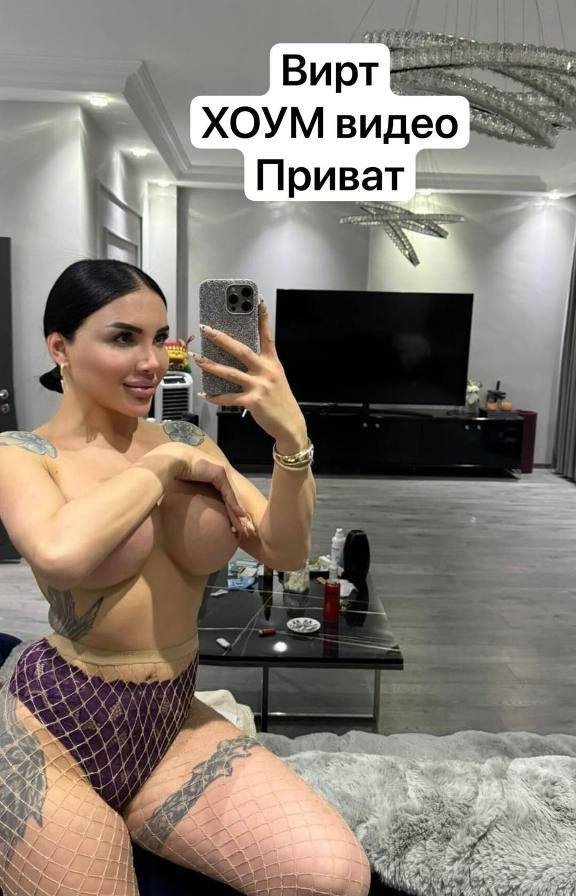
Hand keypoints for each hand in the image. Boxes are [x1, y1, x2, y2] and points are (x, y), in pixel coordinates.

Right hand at [150, 443, 254, 537]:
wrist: (165, 461)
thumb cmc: (163, 473)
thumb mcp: (173, 484)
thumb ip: (177, 491)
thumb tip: (168, 505)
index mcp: (203, 470)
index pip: (218, 490)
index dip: (224, 505)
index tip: (227, 520)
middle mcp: (213, 467)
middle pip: (227, 493)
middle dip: (235, 511)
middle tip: (241, 526)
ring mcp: (218, 469)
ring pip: (231, 494)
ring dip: (237, 512)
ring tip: (243, 527)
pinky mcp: (219, 472)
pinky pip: (229, 493)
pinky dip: (234, 506)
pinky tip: (239, 517)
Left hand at [192, 300, 304, 441]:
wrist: (290, 425)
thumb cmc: (280, 401)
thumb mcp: (275, 378)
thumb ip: (261, 366)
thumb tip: (238, 357)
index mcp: (273, 363)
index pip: (267, 336)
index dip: (262, 318)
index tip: (256, 301)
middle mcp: (266, 371)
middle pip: (241, 350)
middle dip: (222, 339)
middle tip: (207, 329)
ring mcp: (259, 386)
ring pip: (230, 373)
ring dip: (210, 365)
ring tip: (197, 358)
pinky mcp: (252, 402)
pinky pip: (228, 398)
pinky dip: (215, 397)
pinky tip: (205, 394)